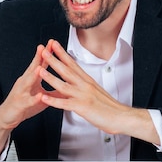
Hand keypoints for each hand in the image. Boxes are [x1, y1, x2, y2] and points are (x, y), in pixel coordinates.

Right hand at [0, 44, 51, 156]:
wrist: (6, 117)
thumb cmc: (24, 105)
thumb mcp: (40, 96)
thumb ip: (52, 89)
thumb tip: (67, 85)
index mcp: (30, 79)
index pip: (39, 64)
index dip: (46, 54)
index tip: (53, 43)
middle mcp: (24, 82)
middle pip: (33, 68)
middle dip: (39, 58)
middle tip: (45, 46)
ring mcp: (21, 92)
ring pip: (28, 82)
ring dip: (34, 74)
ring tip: (41, 67)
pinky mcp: (19, 104)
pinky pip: (28, 101)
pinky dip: (34, 98)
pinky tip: (40, 96)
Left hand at [39, 40, 159, 144]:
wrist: (122, 116)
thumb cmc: (110, 107)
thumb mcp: (97, 92)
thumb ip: (86, 86)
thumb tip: (80, 82)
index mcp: (88, 81)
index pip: (73, 64)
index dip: (62, 53)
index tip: (54, 45)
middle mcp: (85, 85)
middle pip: (66, 70)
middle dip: (53, 59)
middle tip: (44, 50)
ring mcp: (83, 95)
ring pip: (63, 85)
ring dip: (50, 77)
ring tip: (39, 70)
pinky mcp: (82, 107)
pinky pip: (65, 103)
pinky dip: (53, 100)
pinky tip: (44, 98)